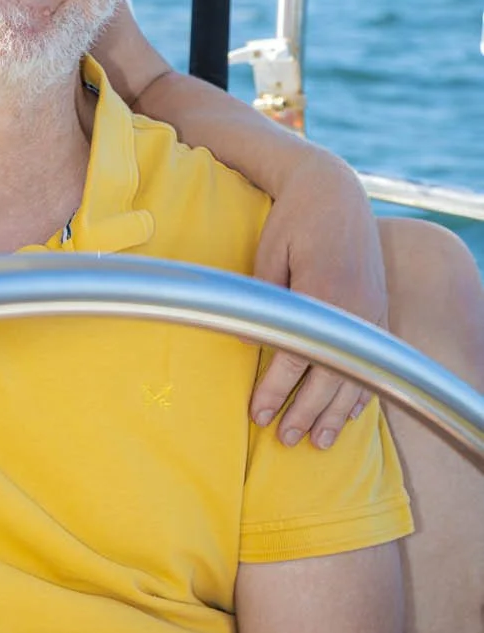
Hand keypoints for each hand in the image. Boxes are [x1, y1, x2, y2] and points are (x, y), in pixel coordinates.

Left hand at [249, 151, 384, 446]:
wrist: (335, 191)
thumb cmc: (292, 221)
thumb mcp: (268, 257)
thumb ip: (266, 303)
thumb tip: (254, 349)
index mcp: (322, 293)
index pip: (296, 357)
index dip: (275, 390)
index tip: (258, 415)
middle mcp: (354, 309)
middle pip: (330, 375)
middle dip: (305, 411)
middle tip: (285, 438)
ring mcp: (371, 312)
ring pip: (356, 374)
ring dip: (335, 412)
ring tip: (316, 441)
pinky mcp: (378, 311)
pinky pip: (373, 361)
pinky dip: (361, 390)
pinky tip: (348, 414)